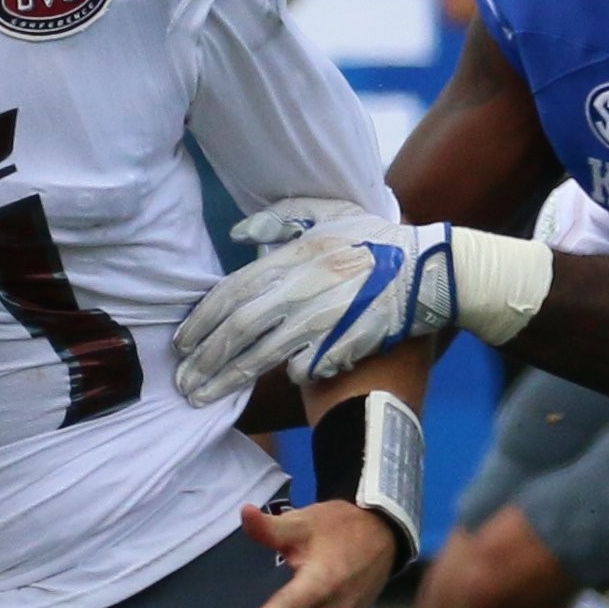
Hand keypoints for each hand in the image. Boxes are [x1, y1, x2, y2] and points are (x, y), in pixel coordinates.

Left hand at [169, 204, 489, 406]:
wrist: (428, 269)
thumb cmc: (374, 237)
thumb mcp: (327, 211)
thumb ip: (279, 219)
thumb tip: (238, 234)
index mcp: (292, 258)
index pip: (232, 293)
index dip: (202, 320)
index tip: (181, 343)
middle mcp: (301, 290)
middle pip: (239, 330)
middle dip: (205, 359)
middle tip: (182, 381)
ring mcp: (322, 321)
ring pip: (263, 356)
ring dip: (228, 379)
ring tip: (203, 396)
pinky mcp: (343, 345)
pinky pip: (304, 367)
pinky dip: (286, 376)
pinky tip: (269, 387)